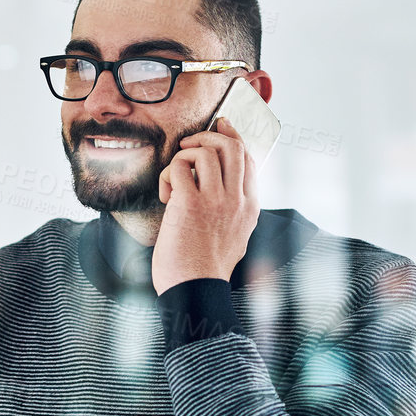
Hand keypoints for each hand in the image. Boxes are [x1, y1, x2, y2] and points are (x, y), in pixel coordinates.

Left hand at [152, 116, 258, 293]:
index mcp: (250, 207)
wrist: (194, 290)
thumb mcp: (236, 237)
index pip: (248, 159)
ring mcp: (215, 200)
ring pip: (206, 151)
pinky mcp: (189, 203)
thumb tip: (228, 192)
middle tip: (190, 142)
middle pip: (232, 146)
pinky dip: (168, 174)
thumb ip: (236, 212)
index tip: (221, 126)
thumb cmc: (207, 268)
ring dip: (185, 154)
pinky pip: (179, 168)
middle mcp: (237, 200)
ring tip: (175, 175)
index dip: (233, 137)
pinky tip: (165, 194)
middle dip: (209, 135)